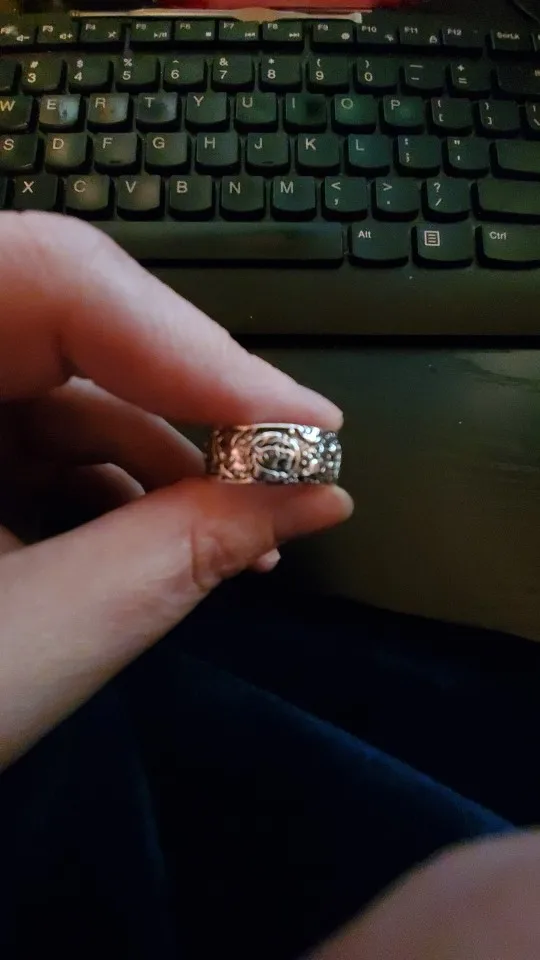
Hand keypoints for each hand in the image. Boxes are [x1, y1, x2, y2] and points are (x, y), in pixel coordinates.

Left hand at [0, 212, 351, 769]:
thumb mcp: (28, 642)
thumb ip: (179, 555)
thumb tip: (309, 495)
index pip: (48, 279)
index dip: (187, 344)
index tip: (293, 422)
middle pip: (73, 324)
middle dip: (192, 402)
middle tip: (288, 464)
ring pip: (69, 387)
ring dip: (169, 457)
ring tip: (246, 531)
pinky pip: (47, 435)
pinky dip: (121, 484)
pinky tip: (177, 539)